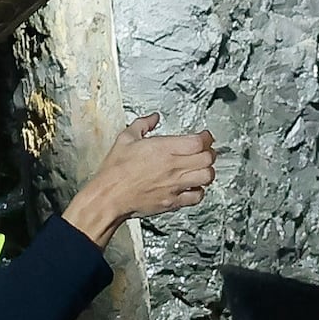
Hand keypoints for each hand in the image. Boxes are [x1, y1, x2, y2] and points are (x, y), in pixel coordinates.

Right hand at [66, 118, 216, 237]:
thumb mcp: (125, 139)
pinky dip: (199, 191)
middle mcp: (173, 167)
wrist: (109, 196)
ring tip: (201, 168)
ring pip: (206, 177)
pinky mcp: (173, 201)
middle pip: (207, 158)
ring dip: (207, 170)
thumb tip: (153, 117)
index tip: (205, 136)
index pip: (198, 141)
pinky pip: (197, 196)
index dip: (206, 137)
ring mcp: (175, 185)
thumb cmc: (115, 171)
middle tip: (206, 150)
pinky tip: (192, 186)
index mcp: (163, 149)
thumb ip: (142, 124)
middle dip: (209, 152)